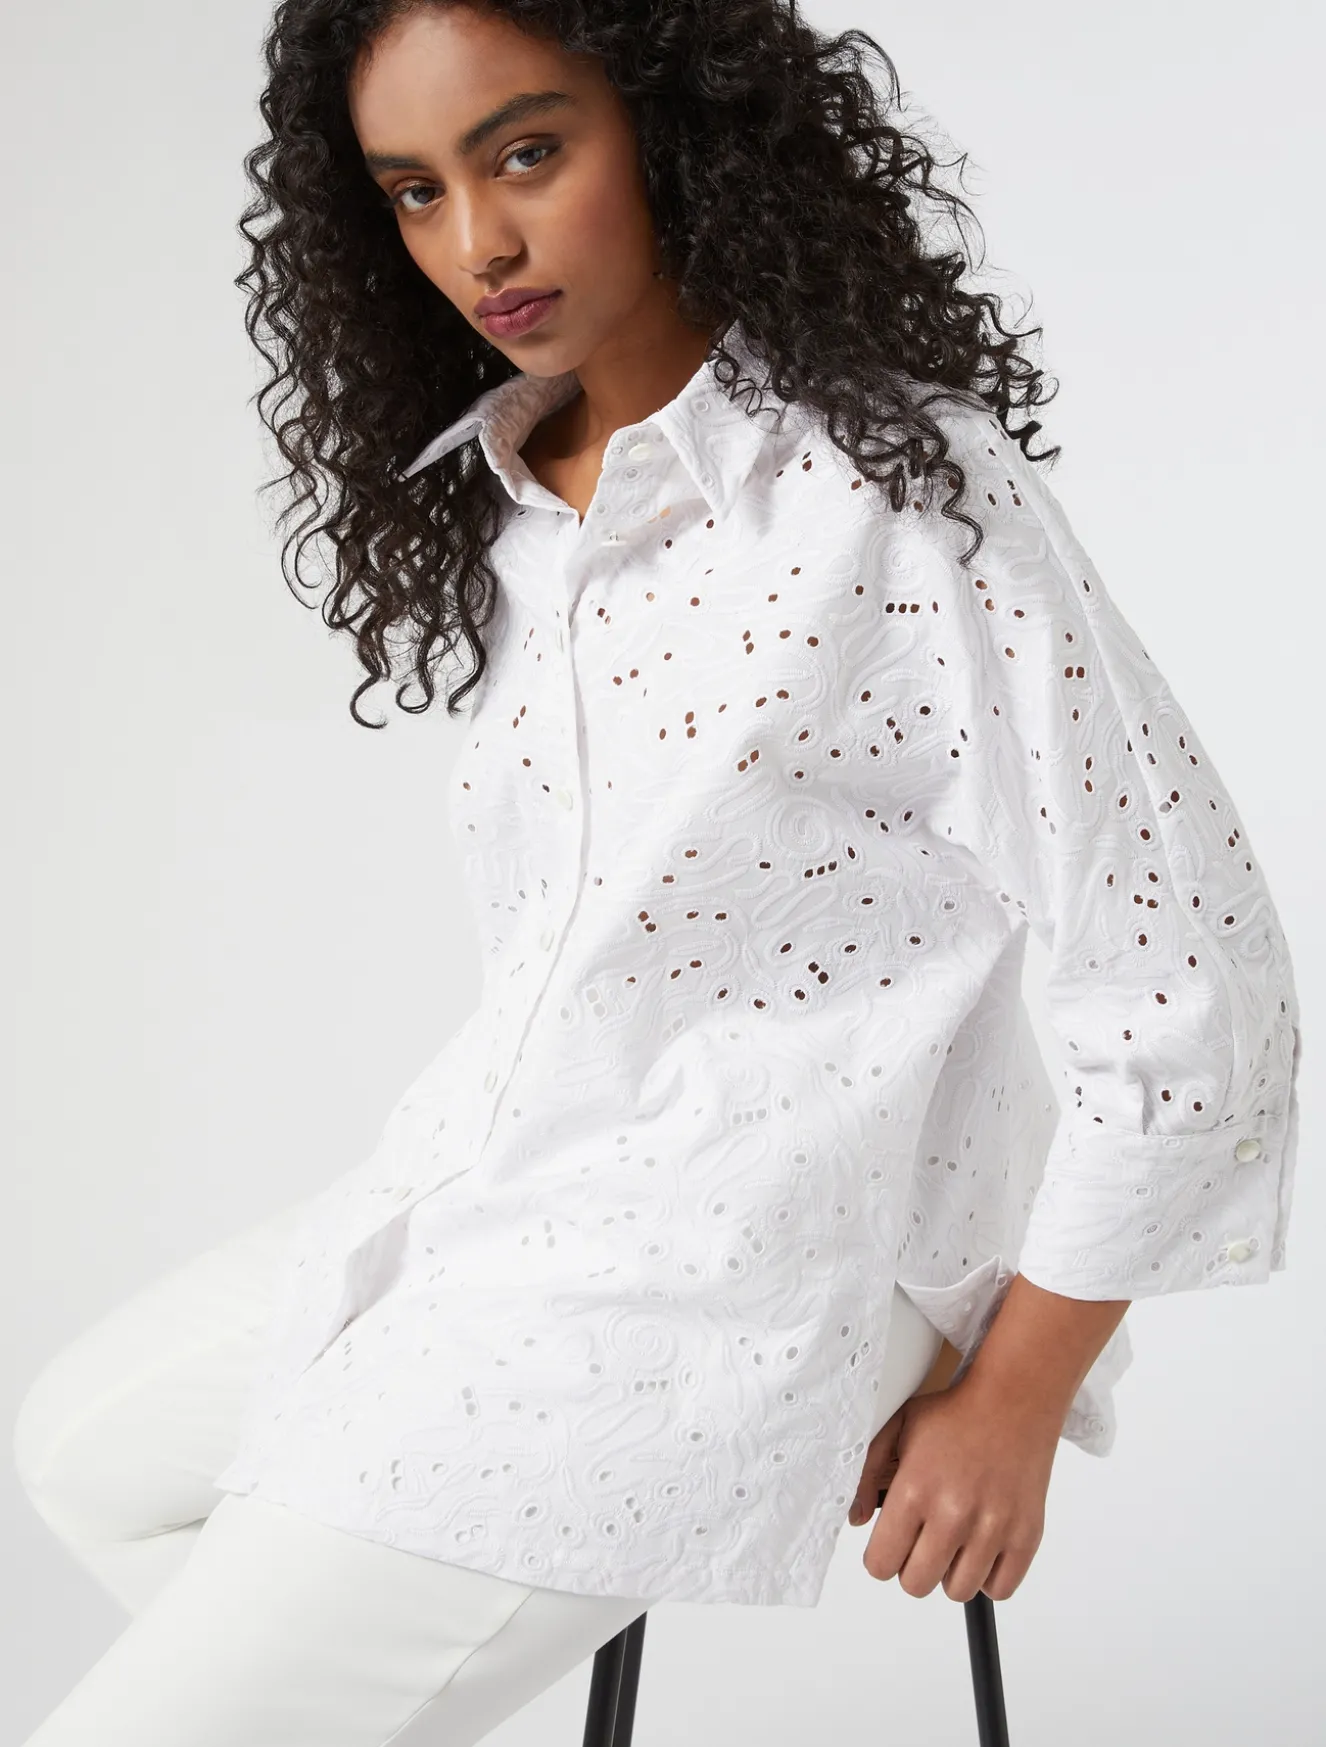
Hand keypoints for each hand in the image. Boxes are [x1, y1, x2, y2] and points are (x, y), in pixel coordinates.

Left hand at [845, 1370, 1060, 1601]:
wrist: (1014, 1400)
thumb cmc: (954, 1414)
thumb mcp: (897, 1429)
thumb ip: (866, 1474)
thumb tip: (856, 1520)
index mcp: (915, 1490)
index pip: (881, 1564)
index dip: (881, 1556)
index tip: (892, 1542)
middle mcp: (953, 1514)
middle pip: (916, 1585)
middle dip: (912, 1566)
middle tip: (922, 1539)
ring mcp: (993, 1528)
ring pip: (957, 1591)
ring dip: (950, 1571)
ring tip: (955, 1538)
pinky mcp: (1026, 1535)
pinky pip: (999, 1589)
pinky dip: (988, 1576)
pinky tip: (982, 1545)